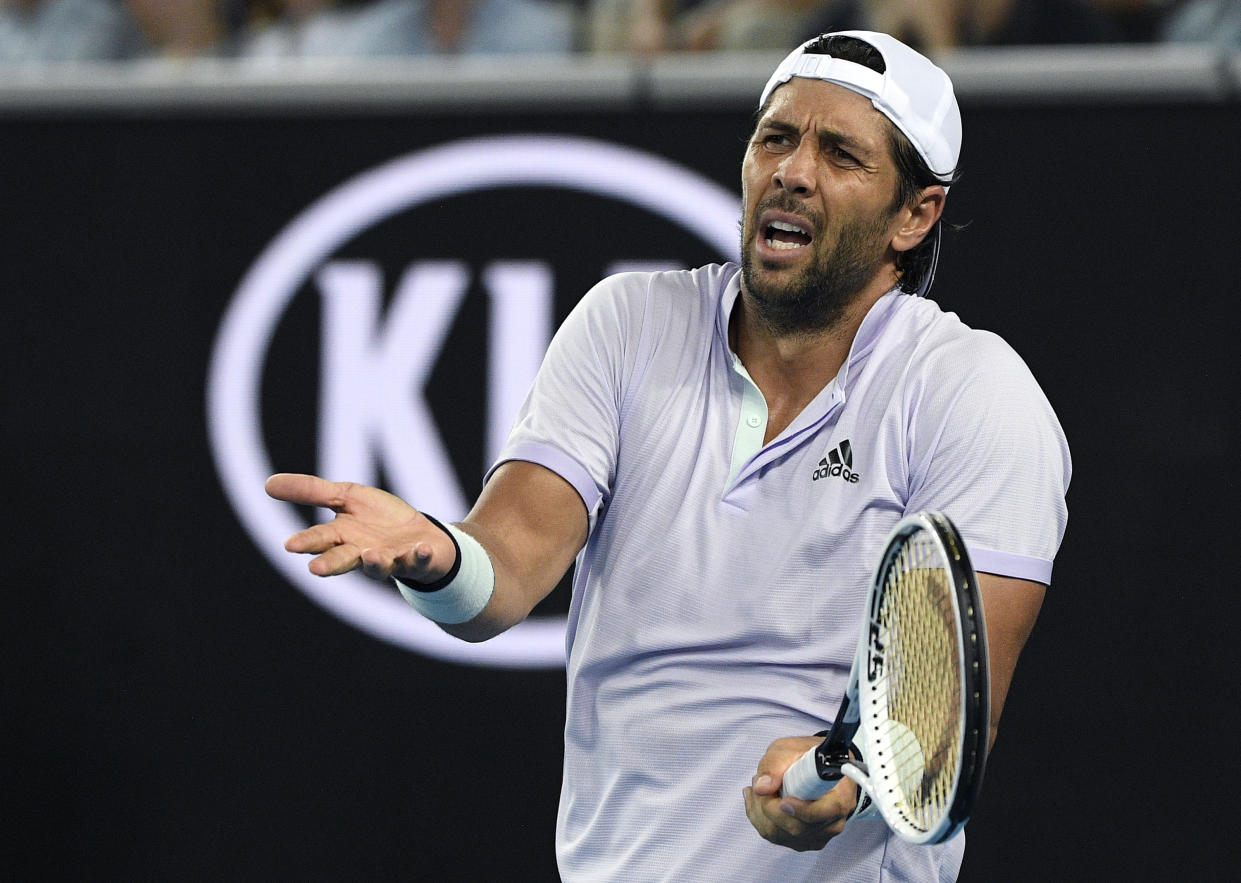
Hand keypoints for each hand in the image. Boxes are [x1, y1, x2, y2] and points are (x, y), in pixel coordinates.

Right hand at [264, 473, 455, 583]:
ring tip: (372, 555)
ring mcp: (391, 559)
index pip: (320, 539)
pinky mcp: (418, 561)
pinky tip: (420, 548)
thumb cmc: (379, 520)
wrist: (423, 536)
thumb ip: (311, 492)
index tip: (290, 544)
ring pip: (380, 566)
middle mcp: (363, 552)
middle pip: (344, 559)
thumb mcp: (346, 497)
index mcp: (343, 537)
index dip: (307, 542)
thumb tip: (267, 484)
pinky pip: (420, 561)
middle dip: (331, 564)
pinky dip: (420, 556)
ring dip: (376, 562)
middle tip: (315, 569)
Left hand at [743, 736, 858, 851]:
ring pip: (781, 835)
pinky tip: (760, 800)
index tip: (782, 800)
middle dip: (769, 806)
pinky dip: (760, 818)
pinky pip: (776, 837)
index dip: (800, 810)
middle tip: (760, 783)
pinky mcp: (804, 840)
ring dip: (761, 811)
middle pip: (797, 828)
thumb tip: (762, 787)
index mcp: (839, 795)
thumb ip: (774, 765)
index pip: (822, 813)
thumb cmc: (806, 757)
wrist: (815, 766)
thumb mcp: (788, 748)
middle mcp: (833, 820)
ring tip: (760, 788)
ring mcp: (819, 834)